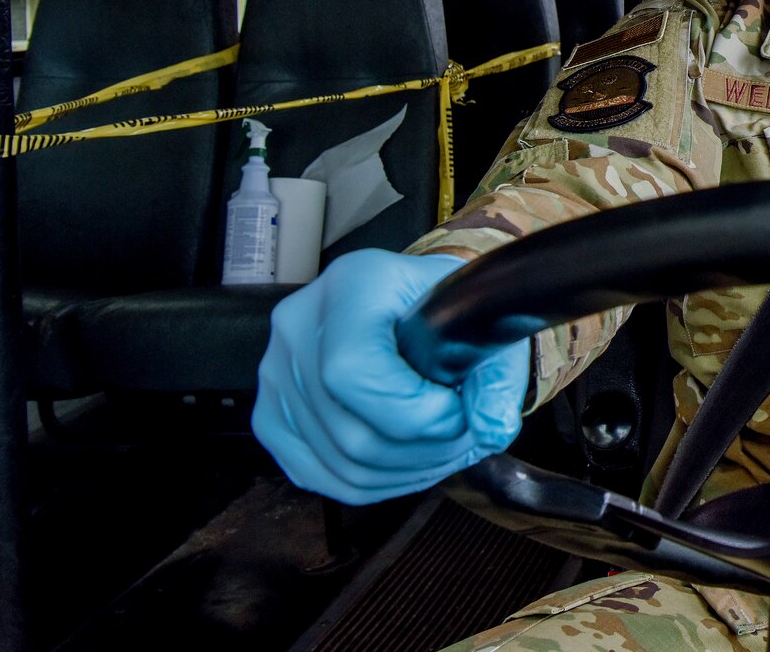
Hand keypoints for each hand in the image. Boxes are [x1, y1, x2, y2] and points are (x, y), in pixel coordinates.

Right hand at [253, 249, 529, 503]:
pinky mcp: (272, 417)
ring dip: (409, 471)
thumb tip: (490, 426)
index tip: (459, 410)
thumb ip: (497, 371)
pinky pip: (323, 477)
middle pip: (353, 434)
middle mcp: (300, 327)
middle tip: (466, 435)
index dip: (416, 413)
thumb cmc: (439, 305)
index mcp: (352, 287)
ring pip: (342, 465)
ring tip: (445, 446)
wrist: (403, 300)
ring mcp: (277, 375)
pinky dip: (377, 482)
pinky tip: (410, 458)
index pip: (354, 372)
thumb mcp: (483, 318)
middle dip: (428, 451)